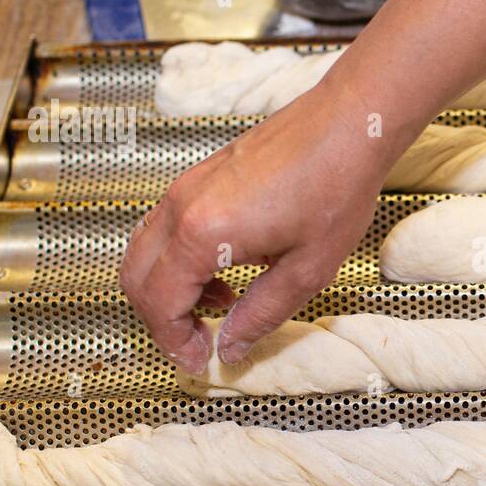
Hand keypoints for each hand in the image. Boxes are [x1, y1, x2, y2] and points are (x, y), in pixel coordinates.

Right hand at [120, 80, 416, 373]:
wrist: (349, 124)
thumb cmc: (336, 186)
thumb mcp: (306, 270)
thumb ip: (260, 313)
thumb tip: (230, 346)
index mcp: (202, 234)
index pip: (159, 304)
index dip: (174, 342)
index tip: (199, 361)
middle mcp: (182, 206)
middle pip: (136, 278)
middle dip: (160, 319)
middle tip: (198, 342)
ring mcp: (188, 185)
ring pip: (146, 250)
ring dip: (169, 288)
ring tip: (220, 305)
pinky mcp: (201, 175)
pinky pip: (166, 227)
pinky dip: (178, 259)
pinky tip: (226, 269)